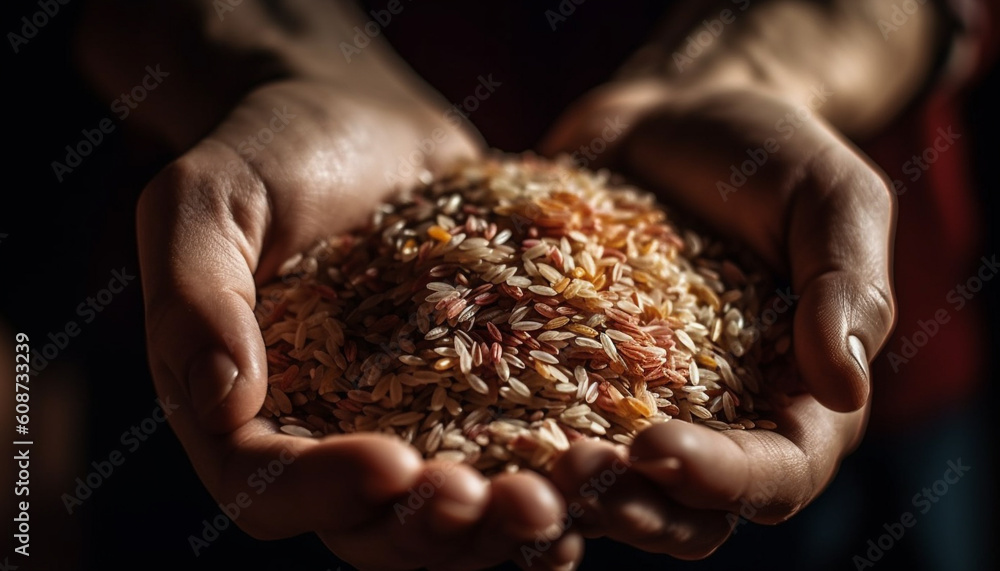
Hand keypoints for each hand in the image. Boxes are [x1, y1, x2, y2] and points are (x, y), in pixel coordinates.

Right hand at [137, 76, 581, 569]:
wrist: (360, 118)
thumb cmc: (272, 149)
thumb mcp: (207, 197)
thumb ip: (195, 294)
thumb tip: (222, 404)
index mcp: (241, 408)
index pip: (267, 486)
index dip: (327, 492)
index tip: (394, 464)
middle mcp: (322, 432)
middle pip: (368, 525)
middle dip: (431, 529)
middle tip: (500, 505)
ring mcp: (401, 420)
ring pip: (441, 512)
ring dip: (496, 527)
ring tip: (555, 507)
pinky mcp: (468, 394)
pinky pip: (501, 456)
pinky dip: (540, 478)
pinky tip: (593, 475)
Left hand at [539, 79, 895, 557]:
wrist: (674, 119)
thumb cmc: (766, 152)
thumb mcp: (830, 197)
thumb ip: (847, 286)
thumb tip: (845, 388)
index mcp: (803, 398)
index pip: (778, 473)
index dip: (721, 479)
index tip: (654, 446)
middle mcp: (727, 420)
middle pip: (690, 511)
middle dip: (635, 506)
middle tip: (572, 473)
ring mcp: (648, 406)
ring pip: (619, 490)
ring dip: (573, 497)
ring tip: (520, 471)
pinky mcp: (581, 379)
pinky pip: (552, 431)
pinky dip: (520, 449)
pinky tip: (473, 440)